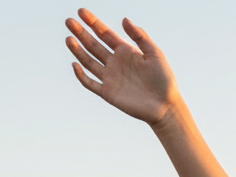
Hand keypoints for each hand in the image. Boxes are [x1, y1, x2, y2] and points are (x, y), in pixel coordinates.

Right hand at [65, 8, 178, 125]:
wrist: (166, 107)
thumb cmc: (164, 80)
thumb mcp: (155, 54)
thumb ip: (140, 36)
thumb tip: (124, 19)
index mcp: (125, 51)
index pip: (105, 33)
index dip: (93, 22)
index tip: (81, 11)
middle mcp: (115, 63)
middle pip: (93, 45)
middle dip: (81, 33)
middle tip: (69, 21)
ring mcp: (110, 78)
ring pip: (88, 62)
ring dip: (78, 50)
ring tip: (69, 38)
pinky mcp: (108, 93)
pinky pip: (90, 83)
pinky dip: (81, 75)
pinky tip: (75, 64)